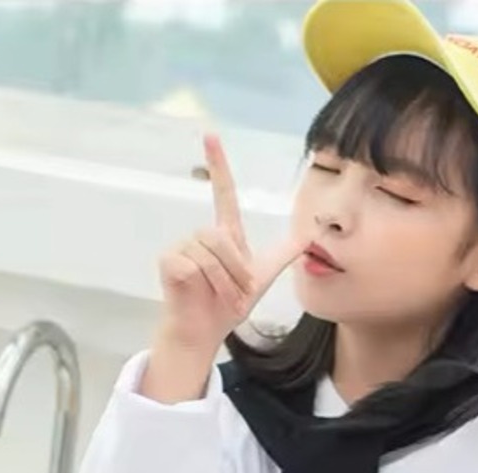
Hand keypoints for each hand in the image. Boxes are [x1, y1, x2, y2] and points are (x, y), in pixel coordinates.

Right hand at [158, 134, 305, 356]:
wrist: (206, 331)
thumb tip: (308, 237)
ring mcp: (182, 246)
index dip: (218, 165)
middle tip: (239, 292)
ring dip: (225, 280)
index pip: (223, 194)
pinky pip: (194, 264)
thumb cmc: (227, 305)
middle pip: (222, 236)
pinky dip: (207, 284)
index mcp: (224, 235)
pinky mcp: (169, 260)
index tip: (211, 136)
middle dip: (236, 269)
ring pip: (210, 251)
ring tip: (224, 297)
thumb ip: (282, 255)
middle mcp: (201, 235)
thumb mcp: (262, 277)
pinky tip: (202, 294)